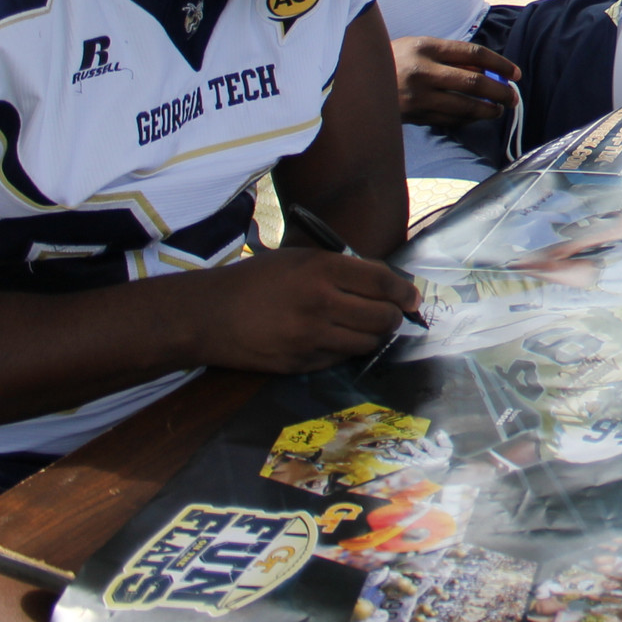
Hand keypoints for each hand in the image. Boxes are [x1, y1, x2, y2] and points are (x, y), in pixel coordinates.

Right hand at [182, 247, 417, 373]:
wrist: (208, 316)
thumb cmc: (256, 280)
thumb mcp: (300, 259)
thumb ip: (342, 268)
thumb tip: (385, 281)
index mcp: (322, 269)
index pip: (382, 282)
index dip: (404, 291)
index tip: (412, 298)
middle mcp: (321, 303)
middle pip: (382, 317)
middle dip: (393, 316)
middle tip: (391, 314)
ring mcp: (311, 337)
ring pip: (367, 343)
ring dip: (373, 336)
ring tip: (365, 327)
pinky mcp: (300, 363)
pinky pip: (341, 359)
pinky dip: (346, 350)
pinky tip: (336, 339)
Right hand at [392, 36, 519, 125]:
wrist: (353, 79)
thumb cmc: (394, 59)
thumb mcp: (420, 46)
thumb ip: (451, 57)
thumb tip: (488, 70)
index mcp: (426, 47)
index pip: (474, 53)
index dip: (500, 64)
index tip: (516, 73)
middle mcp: (423, 71)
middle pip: (473, 82)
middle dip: (499, 92)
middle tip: (513, 98)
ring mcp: (417, 96)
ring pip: (464, 106)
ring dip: (487, 111)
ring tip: (499, 111)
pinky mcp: (413, 115)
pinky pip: (448, 120)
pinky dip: (466, 120)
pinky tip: (476, 118)